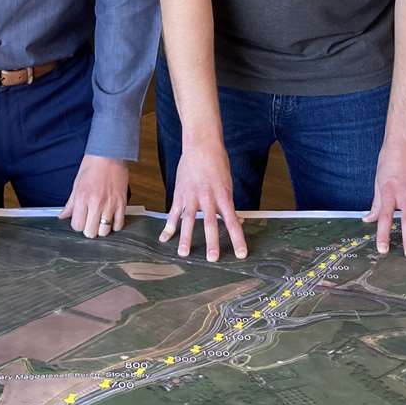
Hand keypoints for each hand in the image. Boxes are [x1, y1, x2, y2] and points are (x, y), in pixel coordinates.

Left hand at [59, 155, 128, 237]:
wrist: (110, 154)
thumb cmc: (92, 165)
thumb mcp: (77, 184)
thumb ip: (71, 203)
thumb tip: (63, 215)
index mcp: (82, 198)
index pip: (77, 225)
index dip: (78, 225)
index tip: (80, 220)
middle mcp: (96, 203)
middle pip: (90, 232)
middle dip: (89, 229)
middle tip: (90, 221)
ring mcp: (110, 204)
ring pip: (105, 231)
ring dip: (102, 229)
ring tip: (101, 221)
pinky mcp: (122, 203)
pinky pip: (119, 224)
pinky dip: (115, 225)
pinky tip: (111, 219)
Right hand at [159, 138, 246, 260]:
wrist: (201, 145)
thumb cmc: (218, 163)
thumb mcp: (228, 183)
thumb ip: (229, 203)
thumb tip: (237, 221)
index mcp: (223, 196)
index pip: (232, 221)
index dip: (237, 239)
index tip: (241, 254)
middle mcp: (208, 198)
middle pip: (210, 223)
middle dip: (211, 242)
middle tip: (212, 258)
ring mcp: (192, 196)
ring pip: (189, 220)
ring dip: (186, 238)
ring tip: (184, 254)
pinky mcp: (180, 194)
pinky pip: (173, 213)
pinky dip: (168, 227)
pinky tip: (164, 239)